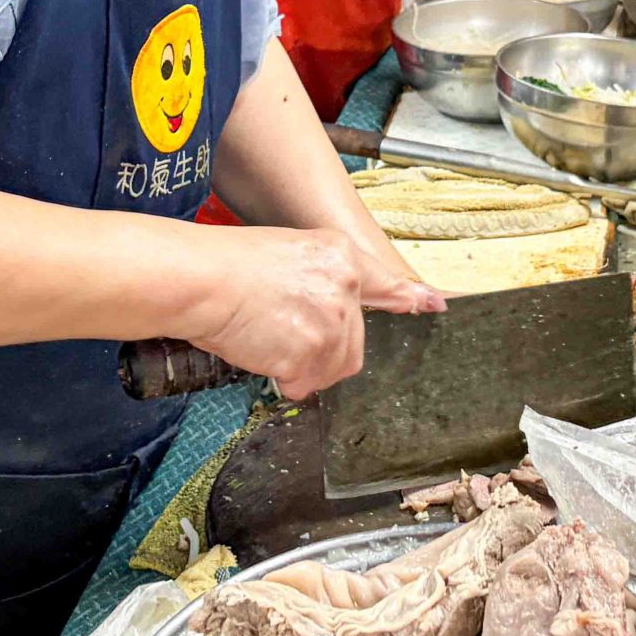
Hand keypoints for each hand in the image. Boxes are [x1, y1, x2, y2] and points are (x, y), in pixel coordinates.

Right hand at [185, 227, 441, 401]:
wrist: (201, 279)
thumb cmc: (226, 265)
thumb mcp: (287, 253)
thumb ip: (320, 279)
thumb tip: (331, 308)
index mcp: (339, 255)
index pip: (384, 283)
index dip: (408, 297)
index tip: (434, 305)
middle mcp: (344, 286)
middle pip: (354, 342)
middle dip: (324, 351)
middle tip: (283, 337)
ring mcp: (331, 321)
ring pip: (333, 366)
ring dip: (305, 368)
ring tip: (269, 345)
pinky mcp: (312, 351)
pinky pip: (306, 383)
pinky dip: (284, 379)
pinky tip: (262, 356)